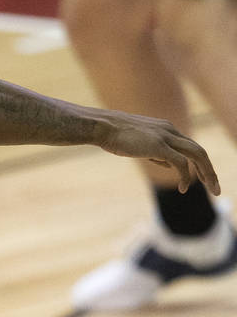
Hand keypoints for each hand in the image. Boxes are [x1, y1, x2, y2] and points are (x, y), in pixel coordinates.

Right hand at [95, 110, 220, 194]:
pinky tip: (183, 188)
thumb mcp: (138, 141)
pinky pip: (182, 164)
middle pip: (198, 151)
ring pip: (198, 155)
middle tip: (215, 188)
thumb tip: (166, 162)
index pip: (188, 146)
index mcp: (164, 127)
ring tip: (212, 190)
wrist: (100, 126)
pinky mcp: (160, 146)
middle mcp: (169, 129)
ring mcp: (165, 137)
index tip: (201, 178)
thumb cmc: (113, 134)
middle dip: (209, 170)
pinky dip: (186, 177)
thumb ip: (155, 149)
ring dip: (208, 174)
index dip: (197, 163)